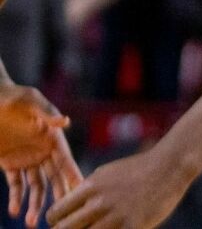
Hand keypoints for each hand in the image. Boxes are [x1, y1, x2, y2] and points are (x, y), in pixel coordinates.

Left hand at [0, 83, 81, 227]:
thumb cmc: (14, 96)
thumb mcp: (31, 101)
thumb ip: (47, 112)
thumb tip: (66, 122)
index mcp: (52, 136)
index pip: (65, 159)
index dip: (73, 175)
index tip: (81, 190)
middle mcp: (43, 149)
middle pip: (54, 177)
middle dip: (57, 196)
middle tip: (59, 216)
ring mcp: (27, 158)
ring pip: (36, 186)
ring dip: (35, 203)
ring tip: (31, 222)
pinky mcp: (11, 164)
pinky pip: (16, 184)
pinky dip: (16, 198)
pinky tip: (14, 211)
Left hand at [48, 151, 187, 228]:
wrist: (169, 167)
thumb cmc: (137, 170)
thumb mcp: (107, 174)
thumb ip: (86, 191)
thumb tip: (67, 208)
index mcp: (91, 186)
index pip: (56, 214)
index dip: (55, 222)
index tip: (61, 224)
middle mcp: (99, 202)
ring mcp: (115, 217)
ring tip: (97, 228)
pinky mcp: (131, 228)